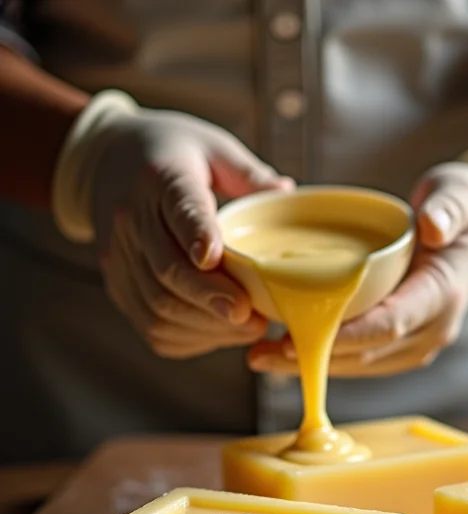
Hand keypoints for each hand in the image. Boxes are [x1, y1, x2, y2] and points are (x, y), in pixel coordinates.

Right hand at [52, 90, 293, 358]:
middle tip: (250, 316)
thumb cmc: (172, 155)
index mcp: (162, 178)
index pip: (180, 207)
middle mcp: (132, 218)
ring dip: (206, 324)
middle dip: (210, 297)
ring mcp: (120, 256)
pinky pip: (150, 324)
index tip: (215, 259)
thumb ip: (249, 173)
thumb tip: (287, 193)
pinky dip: (189, 337)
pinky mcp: (117, 284)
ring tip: (249, 327)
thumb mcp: (212, 148)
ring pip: (158, 305)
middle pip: (168, 269)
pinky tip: (220, 331)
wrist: (104, 160)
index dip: (197, 234)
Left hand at [248, 146, 467, 375]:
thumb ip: (448, 208)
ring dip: (315, 364)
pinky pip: (366, 359)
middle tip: (262, 354)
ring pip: (363, 364)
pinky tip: (291, 352)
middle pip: (369, 353)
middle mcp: (435, 328)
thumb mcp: (460, 195)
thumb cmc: (465, 209)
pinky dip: (330, 358)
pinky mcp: (408, 343)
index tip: (299, 338)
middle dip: (315, 357)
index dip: (345, 335)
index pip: (390, 323)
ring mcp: (422, 340)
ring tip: (263, 358)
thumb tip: (432, 227)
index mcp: (444, 294)